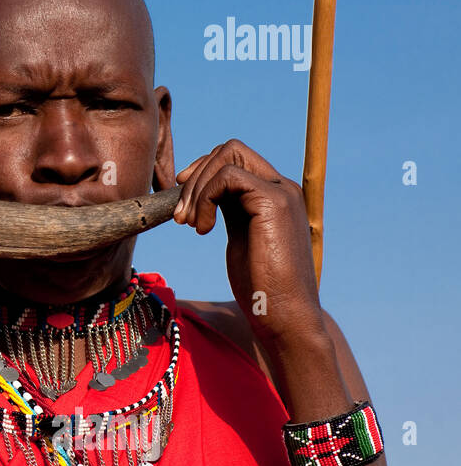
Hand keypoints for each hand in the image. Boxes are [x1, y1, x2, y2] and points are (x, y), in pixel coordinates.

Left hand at [172, 139, 323, 344]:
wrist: (284, 315)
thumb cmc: (261, 286)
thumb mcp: (240, 238)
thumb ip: (229, 211)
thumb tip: (202, 194)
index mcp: (274, 195)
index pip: (235, 159)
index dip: (202, 171)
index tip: (183, 203)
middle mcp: (281, 188)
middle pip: (230, 149)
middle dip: (196, 175)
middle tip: (182, 216)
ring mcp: (280, 192)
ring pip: (227, 157)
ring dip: (197, 188)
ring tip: (190, 225)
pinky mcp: (273, 202)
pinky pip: (227, 177)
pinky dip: (205, 197)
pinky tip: (203, 229)